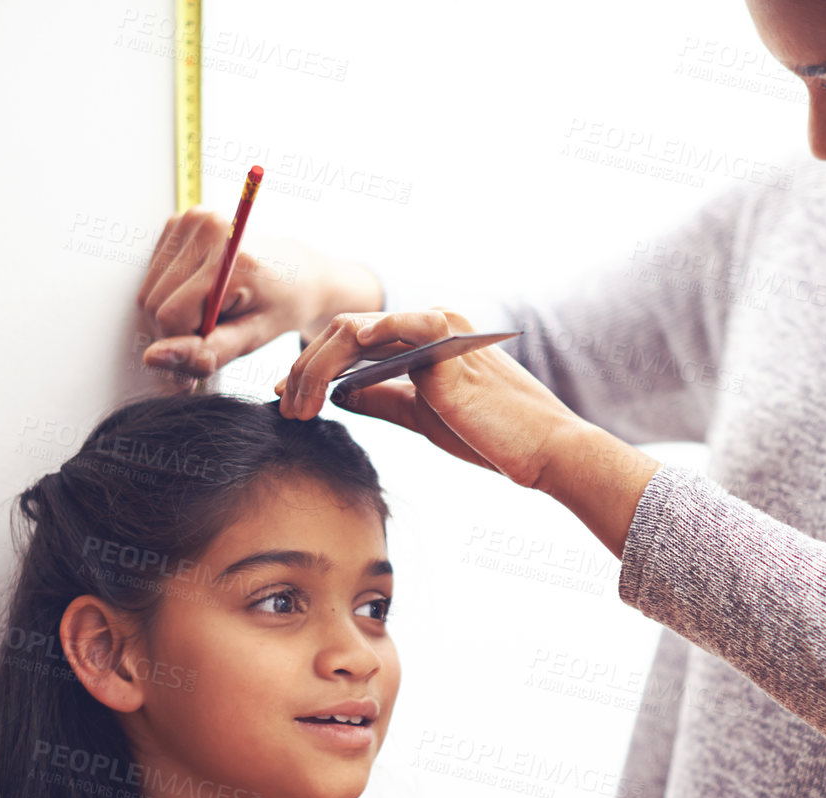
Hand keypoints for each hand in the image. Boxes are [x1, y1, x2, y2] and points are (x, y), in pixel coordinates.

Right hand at [133, 207, 377, 382]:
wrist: (297, 271)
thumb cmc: (280, 307)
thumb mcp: (253, 338)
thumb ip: (204, 352)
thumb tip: (152, 358)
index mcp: (232, 259)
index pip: (171, 316)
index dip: (182, 345)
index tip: (206, 354)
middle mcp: (207, 228)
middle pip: (153, 304)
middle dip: (176, 331)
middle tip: (212, 334)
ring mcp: (190, 219)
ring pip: (148, 292)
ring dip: (172, 315)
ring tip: (210, 315)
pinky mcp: (179, 221)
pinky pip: (153, 276)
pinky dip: (170, 294)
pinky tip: (200, 296)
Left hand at [275, 309, 589, 490]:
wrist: (541, 449)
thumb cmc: (491, 436)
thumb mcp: (421, 415)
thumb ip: (381, 399)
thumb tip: (339, 394)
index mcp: (429, 335)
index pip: (358, 339)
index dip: (315, 367)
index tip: (288, 398)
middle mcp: (429, 320)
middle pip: (345, 330)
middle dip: (304, 368)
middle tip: (284, 407)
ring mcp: (433, 324)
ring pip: (348, 330)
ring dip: (310, 368)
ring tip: (295, 408)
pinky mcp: (435, 338)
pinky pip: (368, 337)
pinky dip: (334, 362)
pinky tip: (319, 393)